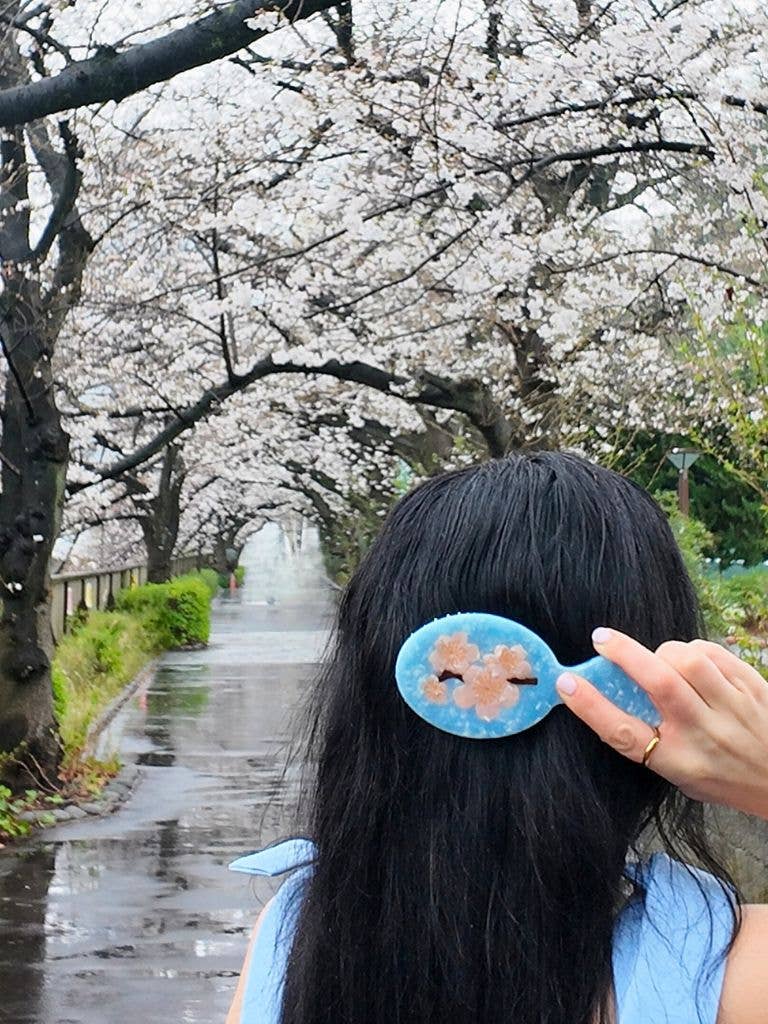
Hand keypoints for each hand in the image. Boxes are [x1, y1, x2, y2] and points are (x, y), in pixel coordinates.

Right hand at [556, 628, 767, 820]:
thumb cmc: (723, 777)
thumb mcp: (680, 774)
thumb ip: (651, 741)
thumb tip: (614, 693)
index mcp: (679, 762)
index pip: (625, 733)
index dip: (590, 706)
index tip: (566, 682)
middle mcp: (704, 735)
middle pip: (659, 684)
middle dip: (625, 654)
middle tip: (601, 638)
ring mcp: (732, 709)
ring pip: (689, 661)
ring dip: (664, 652)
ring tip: (660, 659)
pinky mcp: (752, 687)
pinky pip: (713, 653)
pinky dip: (693, 650)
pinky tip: (690, 661)